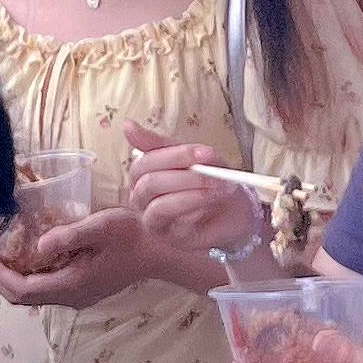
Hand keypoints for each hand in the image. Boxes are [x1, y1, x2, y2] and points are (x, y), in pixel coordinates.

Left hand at [0, 205, 162, 309]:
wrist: (159, 251)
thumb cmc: (131, 235)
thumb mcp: (101, 227)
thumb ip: (70, 235)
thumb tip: (39, 244)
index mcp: (72, 285)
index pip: (23, 289)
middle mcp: (71, 297)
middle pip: (23, 297)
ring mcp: (77, 295)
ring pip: (33, 295)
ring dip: (11, 278)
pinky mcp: (82, 289)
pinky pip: (45, 289)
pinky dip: (27, 276)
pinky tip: (24, 256)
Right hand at [120, 122, 263, 257]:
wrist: (235, 211)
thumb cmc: (209, 180)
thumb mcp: (191, 156)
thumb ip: (161, 144)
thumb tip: (127, 125)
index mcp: (143, 173)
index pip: (145, 161)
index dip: (175, 155)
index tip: (204, 152)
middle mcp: (140, 197)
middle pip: (148, 182)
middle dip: (184, 173)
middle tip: (214, 170)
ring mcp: (152, 219)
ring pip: (158, 203)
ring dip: (191, 191)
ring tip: (218, 186)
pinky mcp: (167, 237)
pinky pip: (172, 221)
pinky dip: (193, 205)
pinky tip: (211, 200)